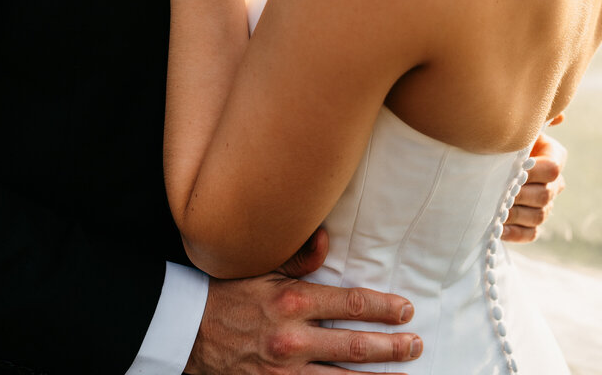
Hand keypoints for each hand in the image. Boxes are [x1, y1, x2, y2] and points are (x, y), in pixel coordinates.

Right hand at [186, 229, 421, 374]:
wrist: (185, 331)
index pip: (352, 305)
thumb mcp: (260, 266)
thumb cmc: (226, 292)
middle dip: (391, 348)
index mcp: (293, 302)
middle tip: (417, 344)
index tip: (406, 311)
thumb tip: (327, 239)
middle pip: (355, 348)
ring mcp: (284, 373)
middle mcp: (293, 340)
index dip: (384, 309)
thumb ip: (297, 257)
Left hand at [502, 125, 566, 243]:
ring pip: (539, 216)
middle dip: (519, 193)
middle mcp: (554, 183)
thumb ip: (535, 121)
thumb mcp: (517, 128)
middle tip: (497, 191)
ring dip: (515, 213)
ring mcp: (545, 206)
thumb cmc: (502, 140)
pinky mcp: (532, 225)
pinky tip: (497, 228)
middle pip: (545, 195)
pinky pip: (530, 234)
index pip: (553, 169)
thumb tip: (560, 117)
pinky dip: (514, 232)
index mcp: (554, 157)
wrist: (485, 164)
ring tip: (494, 208)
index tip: (512, 169)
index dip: (533, 172)